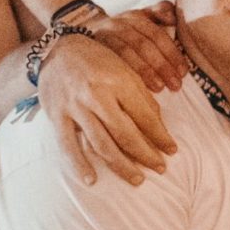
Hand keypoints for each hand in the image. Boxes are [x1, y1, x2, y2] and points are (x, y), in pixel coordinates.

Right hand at [37, 35, 175, 185]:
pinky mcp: (56, 116)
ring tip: (137, 179)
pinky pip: (68, 145)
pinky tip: (91, 179)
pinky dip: (79, 164)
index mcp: (118, 82)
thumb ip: (141, 96)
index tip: (172, 151)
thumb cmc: (98, 61)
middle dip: (145, 154)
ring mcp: (75, 107)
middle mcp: (97, 96)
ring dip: (121, 165)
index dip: (160, 136)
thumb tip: (159, 124)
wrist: (58, 50)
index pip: (145, 117)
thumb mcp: (125, 70)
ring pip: (101, 143)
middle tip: (160, 169)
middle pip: (125, 133)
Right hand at [87, 6, 183, 92]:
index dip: (171, 53)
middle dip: (161, 65)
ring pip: (126, 53)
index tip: (183, 72)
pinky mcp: (93, 49)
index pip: (156, 34)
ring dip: (145, 72)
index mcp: (135, 16)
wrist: (88, 29)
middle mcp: (119, 24)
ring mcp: (104, 36)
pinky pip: (110, 63)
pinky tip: (136, 88)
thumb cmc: (125, 28)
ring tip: (159, 87)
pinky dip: (125, 75)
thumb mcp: (142, 15)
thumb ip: (160, 12)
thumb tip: (173, 18)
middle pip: (143, 44)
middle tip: (175, 85)